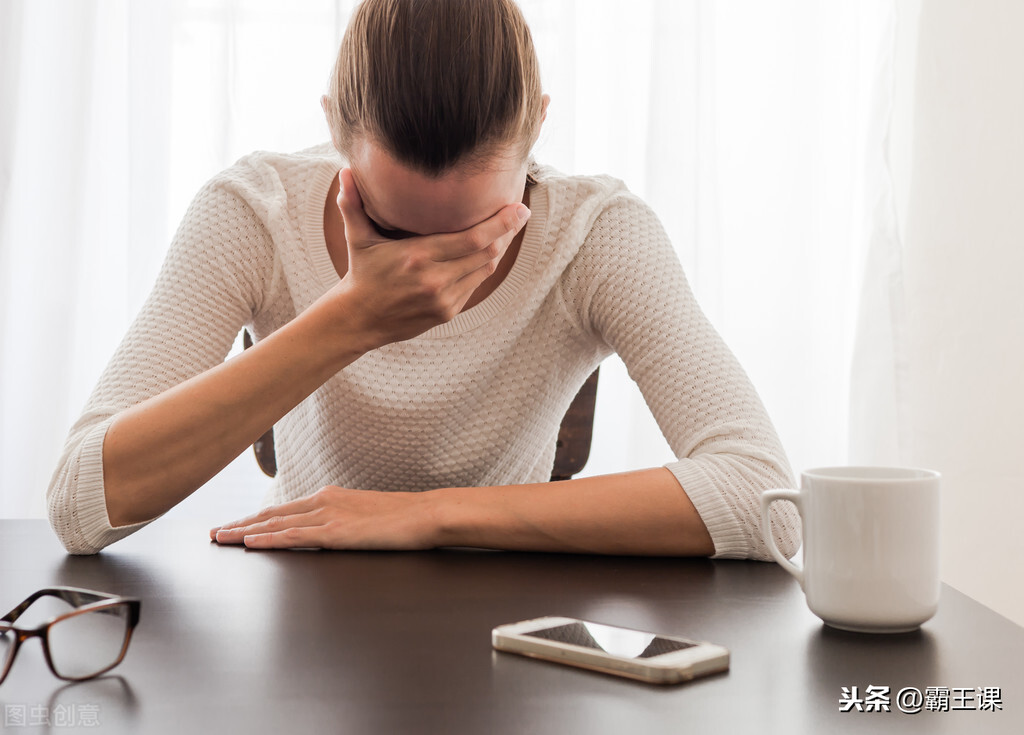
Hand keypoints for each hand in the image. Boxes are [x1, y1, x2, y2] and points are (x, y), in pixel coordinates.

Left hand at [209, 486, 439, 549]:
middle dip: (240, 523)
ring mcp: (329, 515)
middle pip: (272, 513)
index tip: (234, 524)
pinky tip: (250, 542)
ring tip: (221, 538)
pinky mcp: (336, 531)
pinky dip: (269, 537)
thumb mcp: (367, 515)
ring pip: (275, 522)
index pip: (284, 509)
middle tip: (214, 532)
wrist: (426, 514)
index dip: (256, 517)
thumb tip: (331, 533)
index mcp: (331, 497)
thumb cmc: (404, 517)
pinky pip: (294, 535)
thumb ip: (344, 521)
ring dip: (244, 530)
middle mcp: (324, 501)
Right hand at [330, 168, 529, 346]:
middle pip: (488, 252)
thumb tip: (344, 171)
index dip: (502, 223)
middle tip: (521, 213)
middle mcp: (435, 279)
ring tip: (509, 229)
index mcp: (418, 257)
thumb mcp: (356, 238)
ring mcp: (444, 299)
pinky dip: (483, 267)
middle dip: (509, 232)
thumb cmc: (361, 272)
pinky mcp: (448, 312)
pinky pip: (475, 285)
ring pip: (485, 270)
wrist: (359, 319)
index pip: (474, 238)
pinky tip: (489, 251)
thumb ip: (352, 204)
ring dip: (499, 249)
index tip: (520, 208)